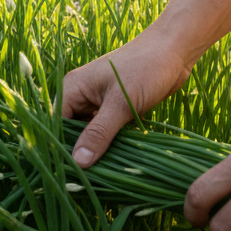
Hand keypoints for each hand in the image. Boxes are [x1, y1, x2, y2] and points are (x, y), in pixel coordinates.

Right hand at [62, 28, 191, 166]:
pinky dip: (111, 144)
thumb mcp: (121, 103)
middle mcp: (80, 96)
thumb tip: (78, 163)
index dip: (60, 148)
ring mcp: (98, 103)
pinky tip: (117, 160)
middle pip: (71, 132)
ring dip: (98, 151)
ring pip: (90, 135)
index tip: (69, 174)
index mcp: (72, 89)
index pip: (55, 125)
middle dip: (80, 153)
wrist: (175, 50)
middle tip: (87, 180)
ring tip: (103, 174)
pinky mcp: (115, 109)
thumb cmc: (146, 68)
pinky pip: (106, 132)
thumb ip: (99, 133)